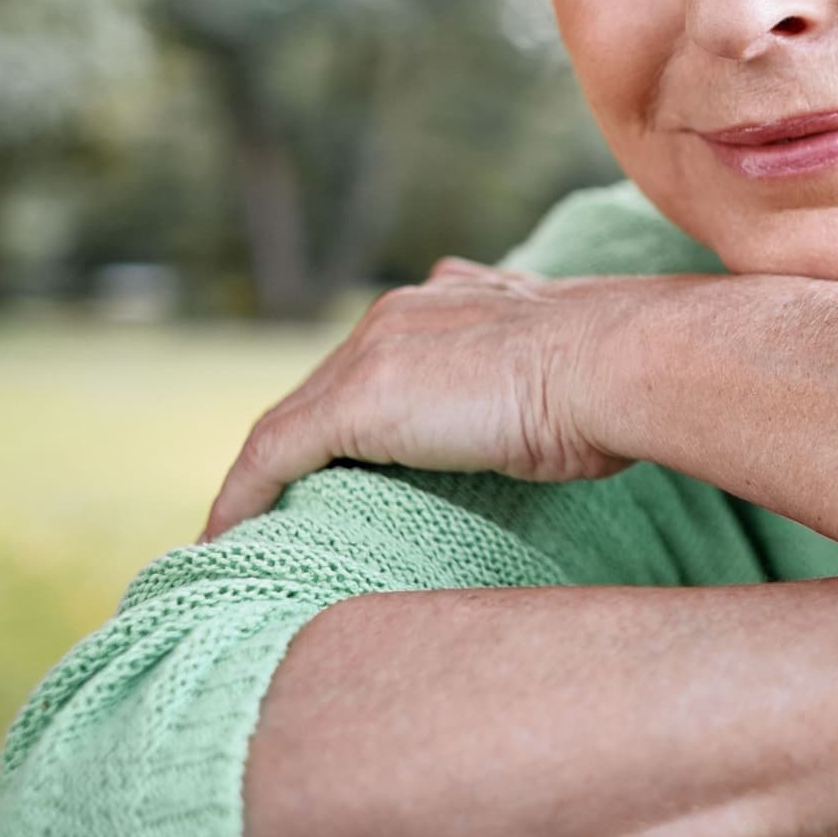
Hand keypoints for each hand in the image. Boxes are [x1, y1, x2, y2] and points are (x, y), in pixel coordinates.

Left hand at [197, 258, 638, 540]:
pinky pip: (271, 454)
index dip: (354, 410)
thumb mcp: (565, 375)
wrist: (614, 364)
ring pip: (291, 420)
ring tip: (247, 530)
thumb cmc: (614, 383)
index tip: (347, 457)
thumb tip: (545, 425)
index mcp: (453, 295)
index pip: (379, 357)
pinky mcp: (354, 400)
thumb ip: (532, 383)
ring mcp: (374, 351)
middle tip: (284, 509)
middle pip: (325, 387)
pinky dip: (241, 499)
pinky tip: (223, 540)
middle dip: (302, 446)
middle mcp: (401, 312)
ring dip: (265, 478)